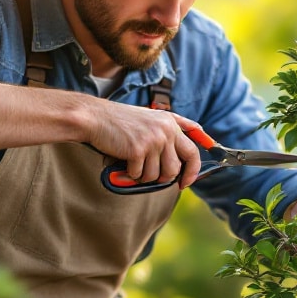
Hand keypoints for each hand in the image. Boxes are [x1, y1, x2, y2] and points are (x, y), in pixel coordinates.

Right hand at [86, 103, 202, 186]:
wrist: (95, 118)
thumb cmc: (121, 121)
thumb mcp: (152, 116)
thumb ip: (175, 124)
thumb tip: (201, 133)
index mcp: (171, 123)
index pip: (192, 152)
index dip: (193, 170)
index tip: (187, 181)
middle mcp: (165, 131)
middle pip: (175, 168)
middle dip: (165, 178)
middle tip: (155, 178)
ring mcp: (152, 140)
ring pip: (157, 175)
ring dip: (145, 176)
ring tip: (135, 165)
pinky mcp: (138, 150)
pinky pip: (140, 175)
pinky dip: (131, 173)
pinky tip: (124, 161)